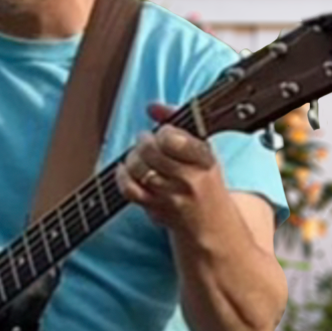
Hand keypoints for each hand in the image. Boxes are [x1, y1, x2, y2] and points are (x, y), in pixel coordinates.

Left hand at [114, 103, 222, 228]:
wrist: (209, 223)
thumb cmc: (203, 180)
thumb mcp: (201, 149)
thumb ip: (177, 121)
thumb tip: (153, 107)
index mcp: (204, 160)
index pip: (173, 139)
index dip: (162, 132)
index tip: (164, 133)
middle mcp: (188, 179)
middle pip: (150, 152)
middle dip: (143, 142)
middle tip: (146, 140)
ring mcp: (170, 196)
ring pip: (138, 169)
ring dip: (132, 157)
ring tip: (138, 155)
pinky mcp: (154, 208)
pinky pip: (129, 189)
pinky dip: (122, 176)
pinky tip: (125, 170)